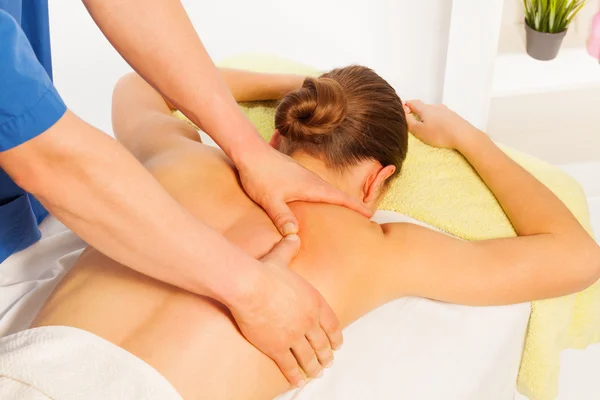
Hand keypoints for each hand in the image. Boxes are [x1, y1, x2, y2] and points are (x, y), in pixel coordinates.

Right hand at [230, 235, 341, 386]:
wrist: (249, 286)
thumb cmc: (265, 271)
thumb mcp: (281, 257)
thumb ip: (289, 249)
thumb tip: (292, 235)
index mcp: (314, 302)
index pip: (332, 324)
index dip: (335, 337)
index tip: (337, 345)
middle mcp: (309, 321)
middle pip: (322, 344)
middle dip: (326, 355)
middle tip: (327, 362)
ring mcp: (294, 336)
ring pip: (308, 357)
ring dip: (314, 367)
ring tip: (316, 373)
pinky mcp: (277, 347)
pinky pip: (290, 366)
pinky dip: (295, 375)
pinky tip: (298, 381)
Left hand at [237, 145, 371, 235]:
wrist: (250, 152)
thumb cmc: (260, 175)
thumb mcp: (270, 200)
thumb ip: (282, 217)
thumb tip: (295, 235)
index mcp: (311, 186)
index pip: (340, 198)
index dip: (356, 207)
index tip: (370, 214)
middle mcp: (312, 180)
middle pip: (338, 194)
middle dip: (352, 205)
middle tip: (366, 216)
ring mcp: (304, 176)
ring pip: (327, 190)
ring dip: (339, 200)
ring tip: (347, 212)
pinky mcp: (296, 175)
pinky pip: (317, 188)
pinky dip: (325, 195)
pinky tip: (319, 202)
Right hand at [404, 100, 478, 149]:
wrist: (463, 135)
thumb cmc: (439, 134)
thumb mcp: (419, 130)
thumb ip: (409, 122)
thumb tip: (403, 114)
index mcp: (425, 109)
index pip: (412, 102)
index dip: (405, 105)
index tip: (402, 113)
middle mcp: (435, 106)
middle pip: (423, 107)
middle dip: (416, 113)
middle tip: (414, 124)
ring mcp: (445, 110)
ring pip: (432, 111)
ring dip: (427, 117)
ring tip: (427, 129)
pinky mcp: (453, 116)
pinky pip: (441, 116)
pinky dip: (436, 120)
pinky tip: (439, 129)